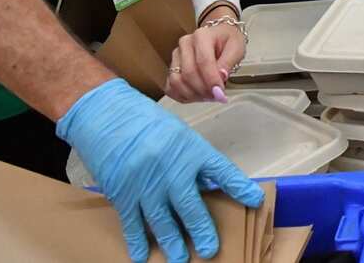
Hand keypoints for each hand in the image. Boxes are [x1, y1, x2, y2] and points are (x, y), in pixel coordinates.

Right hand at [58, 79, 263, 262]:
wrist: (108, 115)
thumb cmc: (148, 124)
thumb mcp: (180, 136)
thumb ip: (194, 162)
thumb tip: (209, 189)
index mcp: (192, 150)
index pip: (223, 171)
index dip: (240, 187)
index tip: (255, 201)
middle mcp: (172, 168)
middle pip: (191, 206)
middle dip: (202, 230)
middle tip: (210, 250)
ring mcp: (146, 182)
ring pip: (162, 220)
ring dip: (172, 242)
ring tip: (180, 259)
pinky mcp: (122, 192)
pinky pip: (133, 222)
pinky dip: (138, 241)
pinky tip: (143, 255)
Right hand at [166, 15, 245, 102]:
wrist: (220, 37)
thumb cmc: (227, 41)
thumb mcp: (236, 48)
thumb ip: (228, 62)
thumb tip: (220, 76)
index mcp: (202, 36)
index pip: (203, 61)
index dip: (211, 80)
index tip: (220, 92)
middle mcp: (185, 44)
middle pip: (188, 73)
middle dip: (203, 90)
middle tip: (217, 96)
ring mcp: (176, 56)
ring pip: (176, 81)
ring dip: (193, 94)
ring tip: (208, 96)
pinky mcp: (172, 68)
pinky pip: (170, 88)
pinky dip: (183, 96)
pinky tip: (197, 96)